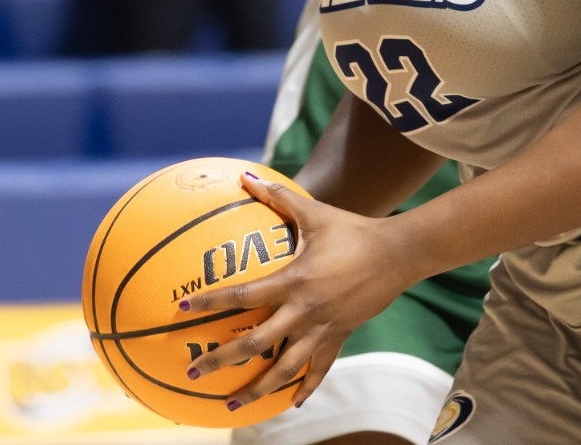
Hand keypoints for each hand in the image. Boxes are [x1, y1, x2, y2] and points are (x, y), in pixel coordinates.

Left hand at [178, 172, 418, 413]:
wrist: (397, 254)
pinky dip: (304, 387)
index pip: (244, 294)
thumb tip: (246, 175)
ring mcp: (322, 328)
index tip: (183, 308)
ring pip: (284, 367)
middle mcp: (304, 310)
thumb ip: (278, 196)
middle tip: (194, 370)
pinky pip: (319, 369)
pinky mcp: (339, 337)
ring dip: (257, 387)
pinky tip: (289, 403)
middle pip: (256, 342)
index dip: (212, 301)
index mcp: (294, 280)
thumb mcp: (314, 212)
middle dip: (222, 359)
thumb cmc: (352, 230)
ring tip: (233, 405)